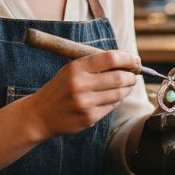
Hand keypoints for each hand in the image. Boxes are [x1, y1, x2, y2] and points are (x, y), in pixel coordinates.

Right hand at [22, 50, 138, 138]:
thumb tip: (126, 57)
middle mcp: (80, 85)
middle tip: (134, 74)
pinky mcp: (89, 118)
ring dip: (127, 88)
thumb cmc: (60, 88)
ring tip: (127, 85)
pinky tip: (113, 97)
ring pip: (118, 93)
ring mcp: (85, 103)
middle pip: (119, 77)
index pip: (110, 58)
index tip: (135, 60)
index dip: (127, 58)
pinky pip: (112, 106)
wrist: (40, 115)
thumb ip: (95, 63)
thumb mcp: (71, 70)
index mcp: (76, 68)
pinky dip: (116, 100)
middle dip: (132, 75)